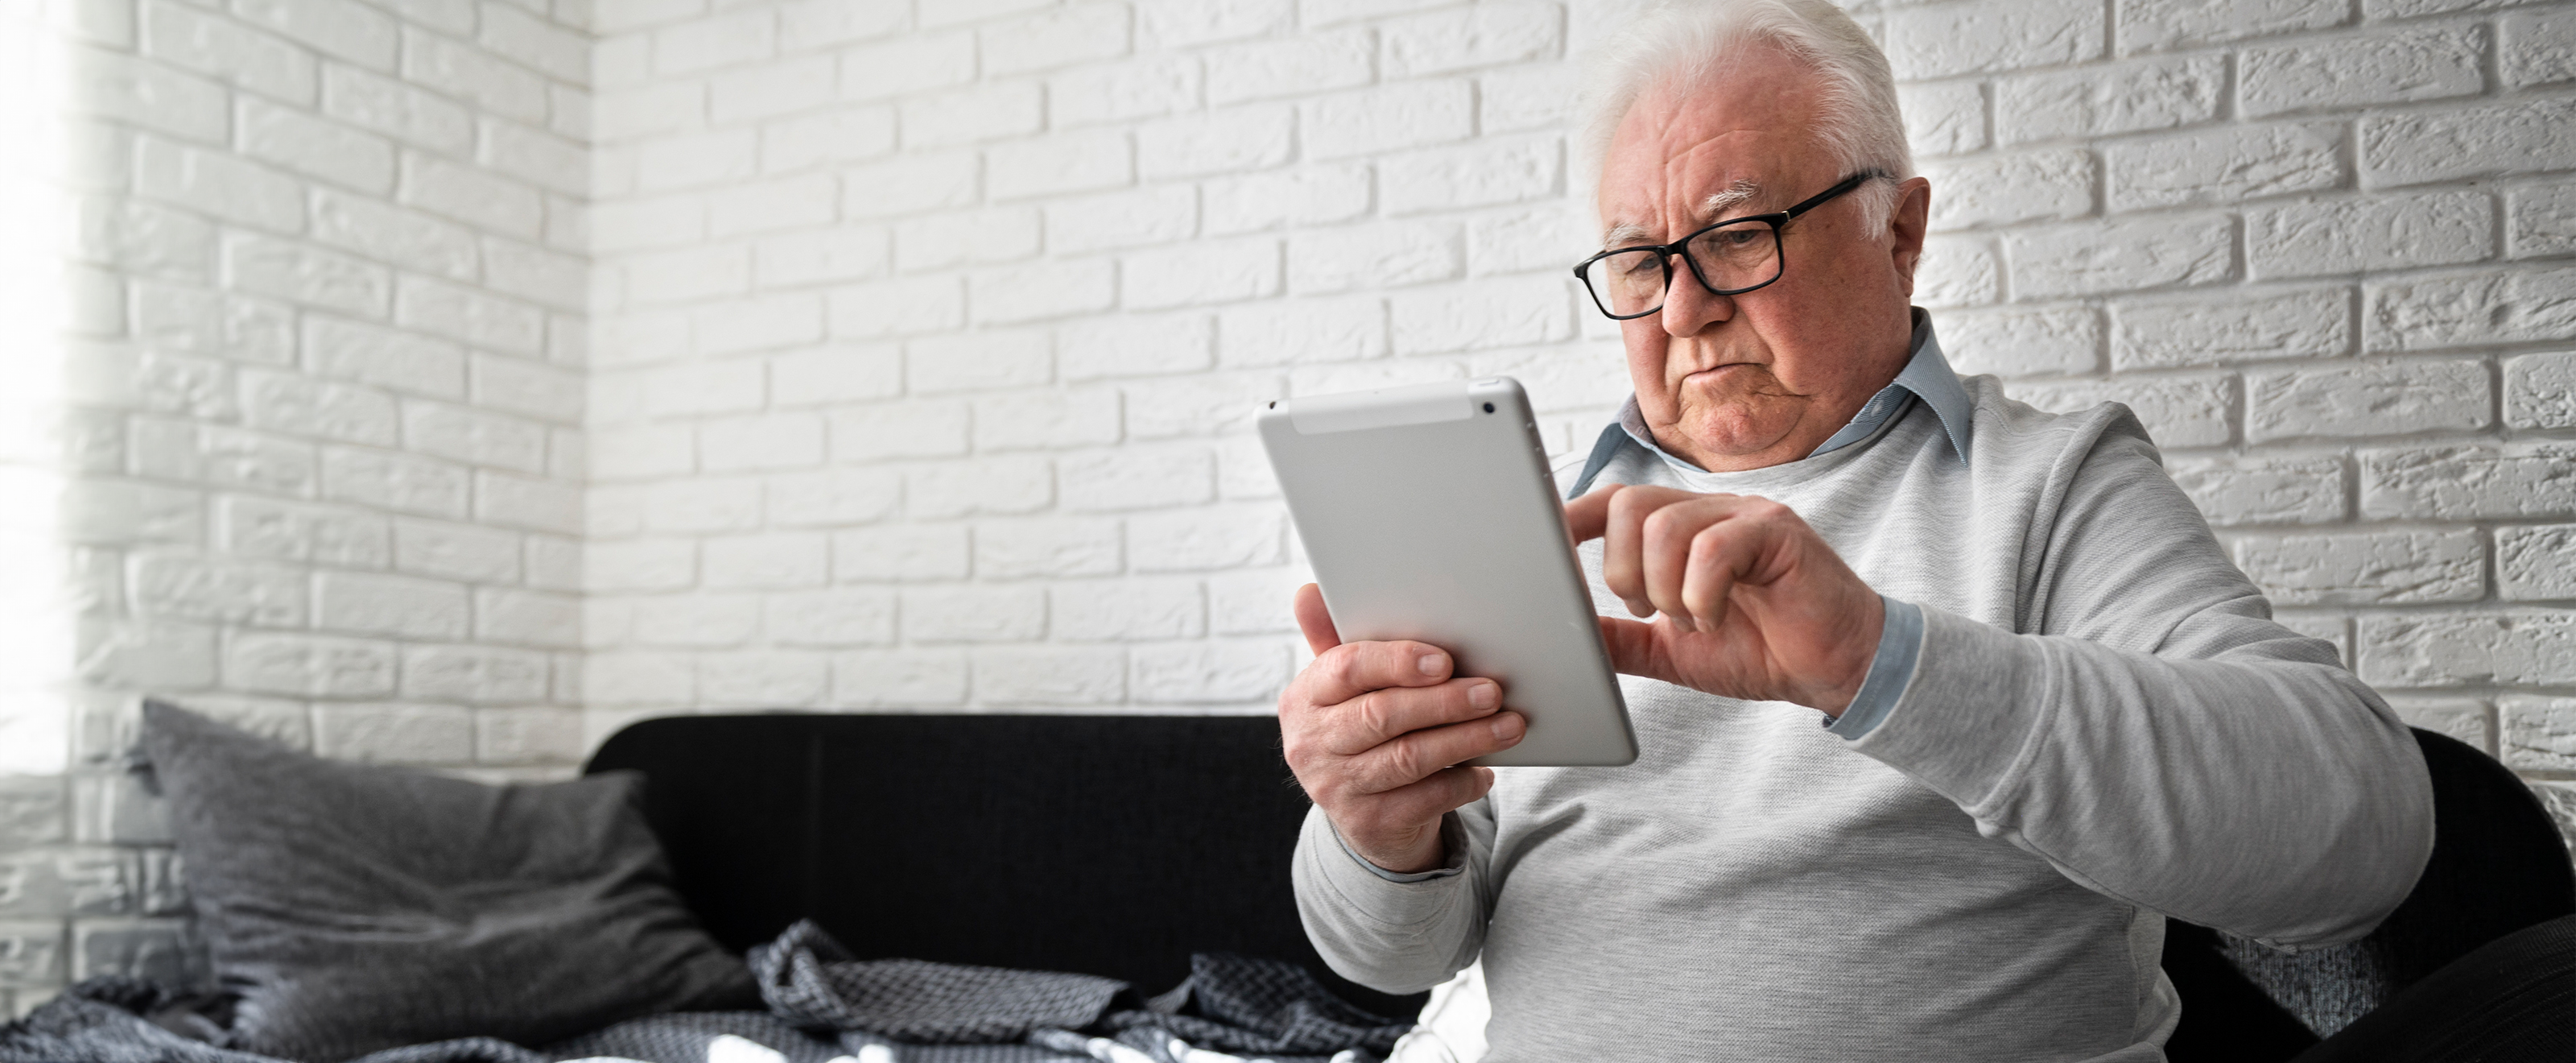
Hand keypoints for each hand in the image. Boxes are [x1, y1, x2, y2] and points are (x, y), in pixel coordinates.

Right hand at [1278, 583, 1525, 873]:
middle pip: (1382, 715)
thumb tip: (1309, 591)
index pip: (1345, 669)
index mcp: (1303, 698)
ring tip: (1509, 725)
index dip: (1397, 662)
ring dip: (1467, 739)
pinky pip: (1426, 800)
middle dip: (1444, 701)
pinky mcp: (1369, 824)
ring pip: (1409, 758)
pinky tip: (1487, 769)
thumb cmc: (1360, 731)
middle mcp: (1310, 744)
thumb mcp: (1343, 690)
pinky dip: (1462, 782)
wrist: (1362, 815)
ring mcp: (1336, 788)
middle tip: (1493, 690)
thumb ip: (1334, 640)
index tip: (1444, 660)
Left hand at [1564, 485, 1884, 713]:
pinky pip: (1712, 548)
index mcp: (1681, 527)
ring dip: (1665, 588)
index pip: (1613, 502)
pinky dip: (1702, 595)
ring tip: (1693, 619)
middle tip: (1656, 611)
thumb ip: (1622, 637)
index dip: (1573, 520)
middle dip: (1623, 570)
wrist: (1837, 668)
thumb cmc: (1763, 649)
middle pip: (1628, 506)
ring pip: (1665, 526)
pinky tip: (1718, 618)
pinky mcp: (1777, 531)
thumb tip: (1565, 634)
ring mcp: (1744, 514)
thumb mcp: (1674, 650)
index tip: (1544, 550)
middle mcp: (1710, 509)